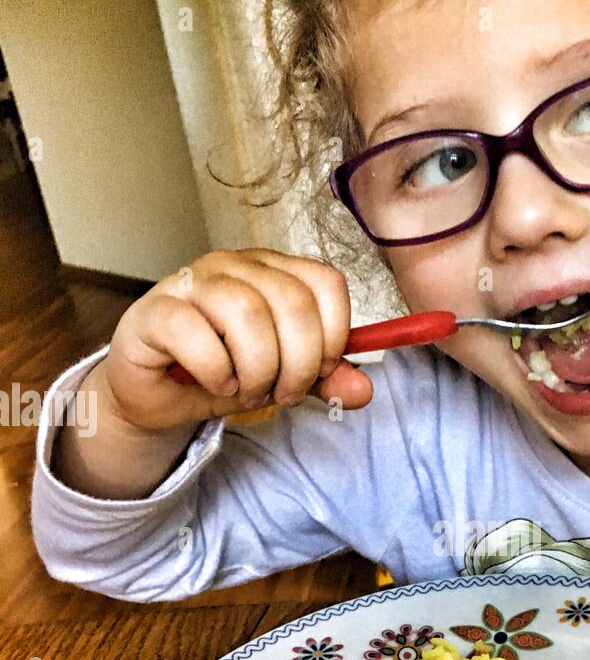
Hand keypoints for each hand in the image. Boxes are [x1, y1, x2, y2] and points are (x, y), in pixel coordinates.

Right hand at [99, 248, 372, 429]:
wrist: (156, 394)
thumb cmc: (221, 374)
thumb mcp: (282, 380)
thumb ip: (323, 379)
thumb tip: (363, 390)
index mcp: (273, 270)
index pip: (326, 283)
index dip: (334, 336)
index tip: (320, 373)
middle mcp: (234, 265)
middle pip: (292, 301)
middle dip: (298, 363)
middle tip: (282, 394)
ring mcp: (192, 282)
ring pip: (246, 311)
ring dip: (257, 369)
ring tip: (248, 392)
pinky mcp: (155, 310)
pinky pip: (195, 333)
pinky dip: (216, 370)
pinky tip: (217, 383)